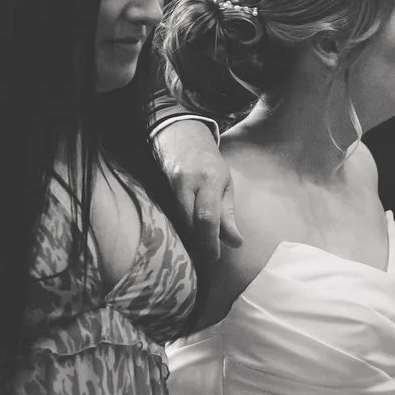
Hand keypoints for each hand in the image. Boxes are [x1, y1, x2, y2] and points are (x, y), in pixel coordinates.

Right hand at [153, 118, 242, 260]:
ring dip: (190, 238)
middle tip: (208, 257)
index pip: (208, 216)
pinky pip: (170, 216)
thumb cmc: (209, 164)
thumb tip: (236, 242)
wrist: (180, 137)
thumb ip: (228, 214)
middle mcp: (187, 182)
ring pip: (178, 220)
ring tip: (200, 250)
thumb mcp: (225, 184)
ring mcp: (170, 185)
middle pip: (190, 221)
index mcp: (210, 179)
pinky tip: (186, 237)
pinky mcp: (158, 190)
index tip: (214, 256)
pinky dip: (180, 229)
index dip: (210, 240)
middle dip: (200, 243)